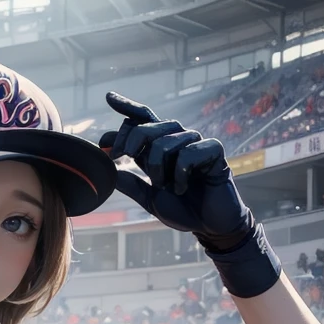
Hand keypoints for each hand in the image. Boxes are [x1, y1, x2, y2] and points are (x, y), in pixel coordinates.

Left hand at [99, 95, 250, 249]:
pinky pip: (189, 153)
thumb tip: (110, 170)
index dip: (128, 107)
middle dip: (130, 141)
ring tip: (167, 187)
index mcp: (161, 149)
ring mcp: (196, 144)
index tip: (109, 98)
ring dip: (158, 167)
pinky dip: (180, 174)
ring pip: (166, 140)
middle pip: (149, 126)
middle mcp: (178, 141)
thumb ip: (132, 185)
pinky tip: (183, 188)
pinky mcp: (214, 151)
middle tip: (119, 157)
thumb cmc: (184, 210)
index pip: (144, 120)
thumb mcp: (151, 199)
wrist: (209, 225)